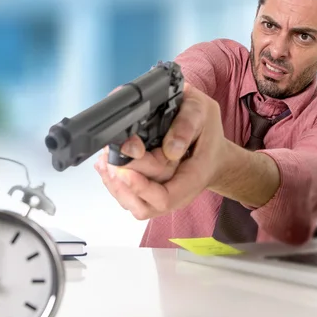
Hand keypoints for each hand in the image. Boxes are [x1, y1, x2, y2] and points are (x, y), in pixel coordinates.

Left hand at [94, 83, 227, 219]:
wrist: (212, 150)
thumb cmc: (207, 131)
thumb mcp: (203, 112)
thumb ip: (188, 124)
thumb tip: (171, 148)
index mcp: (193, 178)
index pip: (164, 198)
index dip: (140, 187)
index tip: (124, 168)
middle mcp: (176, 192)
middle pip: (142, 201)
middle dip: (121, 178)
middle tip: (109, 153)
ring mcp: (161, 193)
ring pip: (132, 203)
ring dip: (114, 184)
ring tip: (104, 161)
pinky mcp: (149, 190)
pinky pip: (128, 196)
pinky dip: (113, 182)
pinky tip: (105, 165)